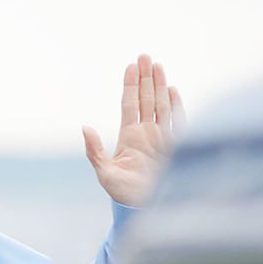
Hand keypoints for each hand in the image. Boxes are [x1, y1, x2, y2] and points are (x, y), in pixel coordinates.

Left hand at [83, 54, 183, 207]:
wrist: (145, 208)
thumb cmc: (123, 193)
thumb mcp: (104, 173)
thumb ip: (94, 151)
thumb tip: (84, 127)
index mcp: (130, 137)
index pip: (130, 104)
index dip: (130, 85)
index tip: (131, 65)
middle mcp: (147, 133)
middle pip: (146, 98)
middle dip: (145, 77)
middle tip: (144, 55)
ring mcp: (163, 138)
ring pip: (162, 105)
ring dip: (160, 85)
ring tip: (157, 64)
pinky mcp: (176, 146)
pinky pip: (178, 122)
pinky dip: (176, 106)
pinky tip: (172, 90)